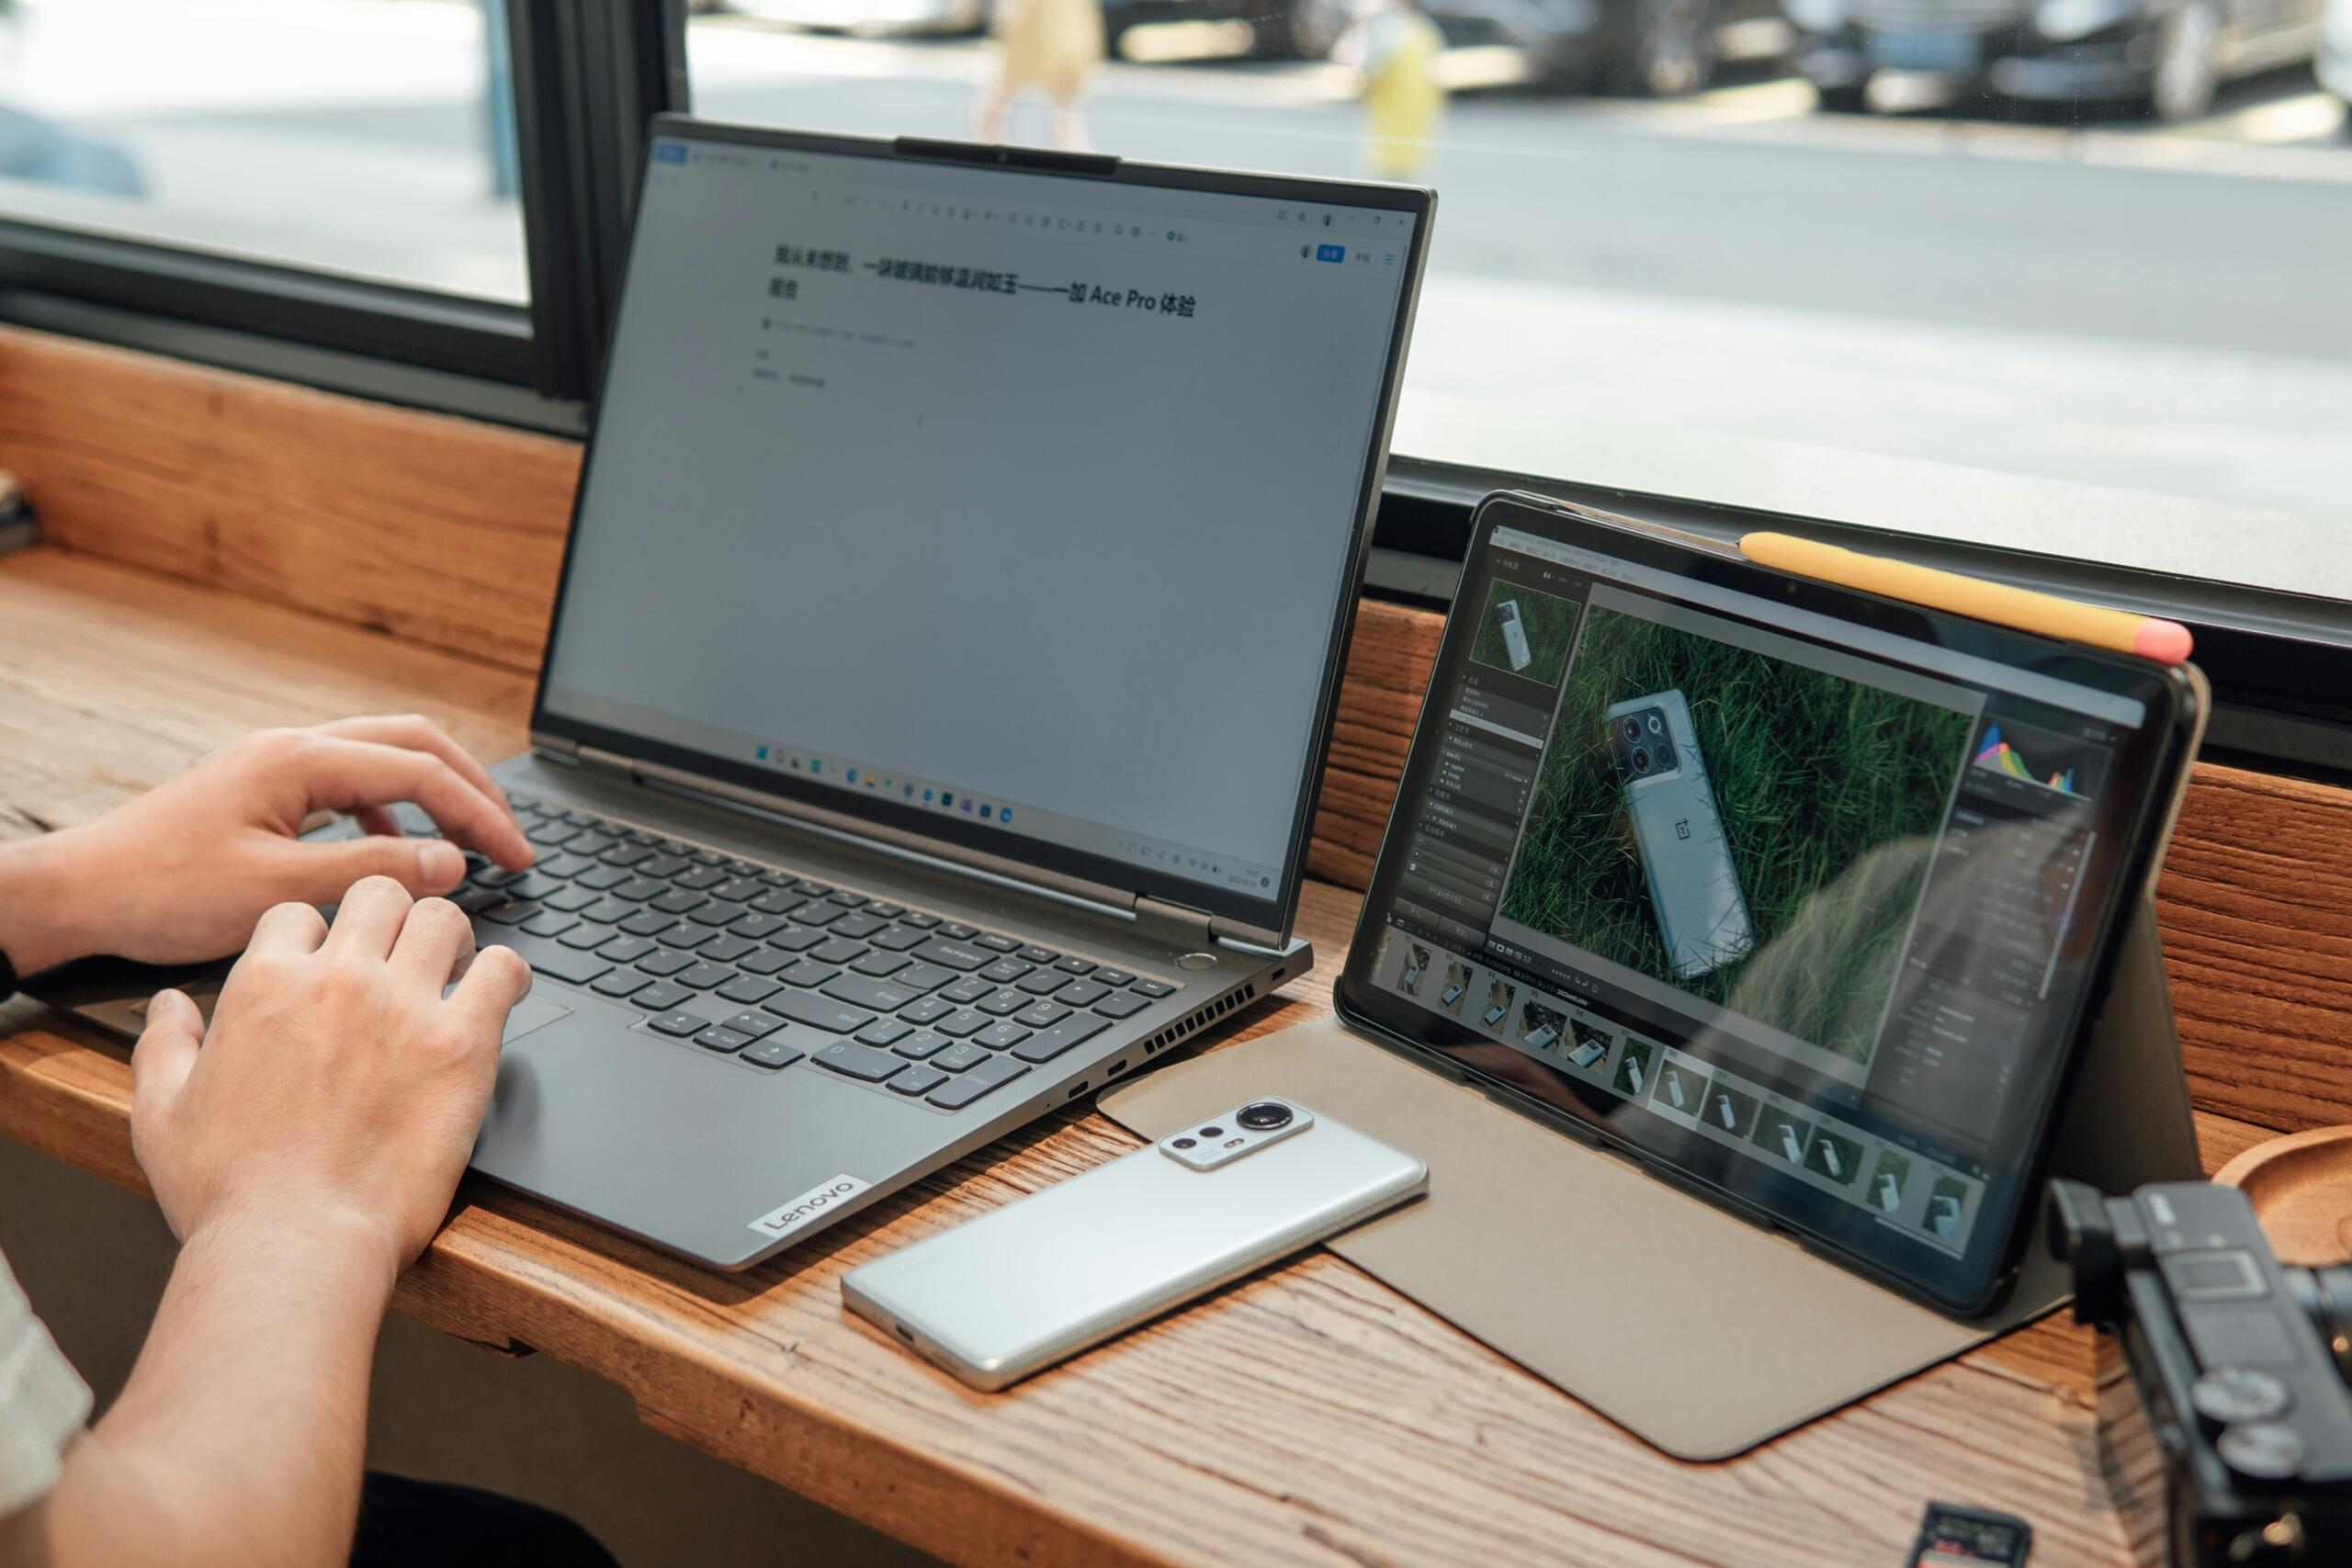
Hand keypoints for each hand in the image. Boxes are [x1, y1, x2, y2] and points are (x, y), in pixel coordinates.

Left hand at [0, 715, 532, 973]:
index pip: (421, 770)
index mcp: (297, 759)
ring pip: (384, 758)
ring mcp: (276, 764)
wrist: (78, 892)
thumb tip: (451, 862)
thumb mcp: (276, 892)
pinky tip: (396, 855)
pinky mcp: (264, 790)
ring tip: (467, 845)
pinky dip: (393, 813)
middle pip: (414, 742)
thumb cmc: (160, 891)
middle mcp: (291, 747)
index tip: (517, 855)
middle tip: (510, 839)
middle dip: (472, 787)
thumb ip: (372, 872)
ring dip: (435, 796)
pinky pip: (350, 785)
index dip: (480, 814)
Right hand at [129, 879, 531, 1272]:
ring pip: (442, 918)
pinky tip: (499, 993)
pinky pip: (503, 970)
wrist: (293, 1243)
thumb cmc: (229, 1194)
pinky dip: (506, 973)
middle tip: (403, 954)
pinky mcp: (461, 1045)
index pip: (299, 914)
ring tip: (453, 968)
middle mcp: (336, 981)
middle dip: (390, 917)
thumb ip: (163, 1046)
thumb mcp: (161, 1115)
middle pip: (378, 895)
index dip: (317, 936)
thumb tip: (168, 1005)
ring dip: (450, 937)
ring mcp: (403, 1007)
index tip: (332, 965)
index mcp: (264, 985)